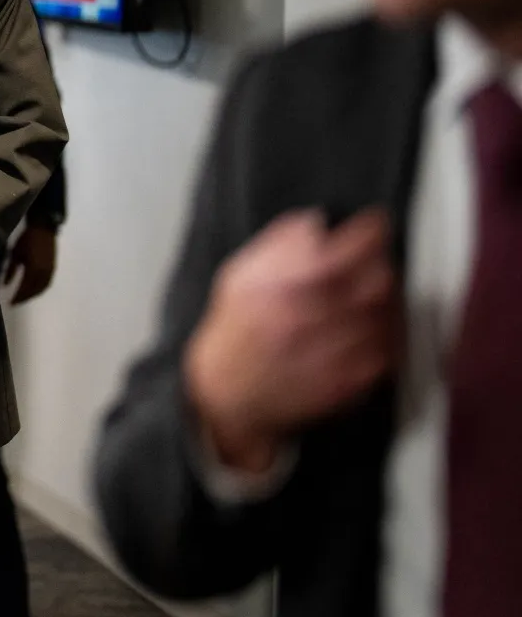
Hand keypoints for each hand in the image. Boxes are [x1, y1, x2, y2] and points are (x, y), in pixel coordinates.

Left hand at [3, 223, 57, 304]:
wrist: (43, 228)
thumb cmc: (26, 239)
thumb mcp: (15, 253)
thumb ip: (10, 269)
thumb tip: (5, 284)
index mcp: (33, 269)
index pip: (25, 288)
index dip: (18, 296)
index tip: (11, 302)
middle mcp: (44, 272)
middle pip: (35, 290)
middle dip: (25, 298)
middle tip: (16, 302)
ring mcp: (50, 270)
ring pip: (42, 288)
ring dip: (33, 295)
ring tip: (24, 298)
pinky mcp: (53, 268)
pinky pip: (47, 283)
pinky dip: (40, 289)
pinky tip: (34, 290)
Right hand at [184, 208, 399, 474]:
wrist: (227, 394)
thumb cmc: (234, 335)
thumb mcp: (239, 277)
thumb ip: (278, 246)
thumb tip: (314, 222)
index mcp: (286, 286)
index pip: (349, 247)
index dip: (370, 231)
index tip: (376, 224)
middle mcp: (314, 318)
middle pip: (379, 278)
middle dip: (382, 264)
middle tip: (375, 261)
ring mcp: (335, 352)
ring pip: (389, 313)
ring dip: (386, 299)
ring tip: (370, 295)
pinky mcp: (351, 380)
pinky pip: (389, 347)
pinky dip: (387, 333)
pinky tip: (369, 327)